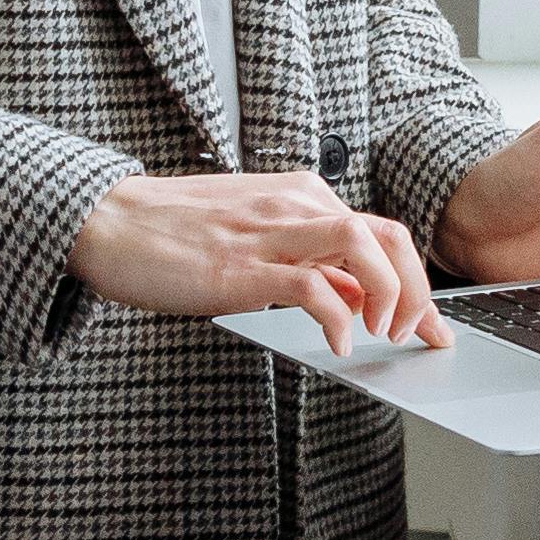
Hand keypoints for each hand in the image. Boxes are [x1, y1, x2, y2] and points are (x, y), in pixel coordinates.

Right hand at [73, 170, 445, 350]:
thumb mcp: (255, 236)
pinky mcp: (241, 267)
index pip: (381, 232)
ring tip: (384, 335)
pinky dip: (339, 319)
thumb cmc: (174, 233)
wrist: (107, 221)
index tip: (432, 325)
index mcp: (299, 195)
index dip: (417, 282)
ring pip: (363, 246)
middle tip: (416, 334)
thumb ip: (308, 260)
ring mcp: (268, 233)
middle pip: (389, 234)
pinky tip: (339, 344)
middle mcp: (293, 205)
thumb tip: (358, 295)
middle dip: (419, 289)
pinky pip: (312, 287)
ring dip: (390, 296)